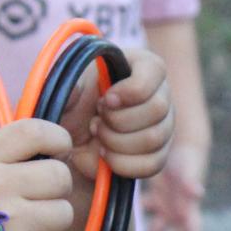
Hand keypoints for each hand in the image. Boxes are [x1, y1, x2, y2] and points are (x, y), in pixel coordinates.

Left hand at [80, 48, 174, 182]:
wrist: (70, 132)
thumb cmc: (72, 100)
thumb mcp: (67, 84)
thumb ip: (72, 83)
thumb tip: (79, 89)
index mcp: (144, 66)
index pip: (155, 72)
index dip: (130, 90)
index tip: (105, 100)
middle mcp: (161, 94)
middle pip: (158, 109)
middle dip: (118, 120)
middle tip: (95, 120)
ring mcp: (163, 126)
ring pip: (154, 138)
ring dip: (117, 142)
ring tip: (97, 135)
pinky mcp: (158, 155)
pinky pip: (152, 164)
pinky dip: (123, 163)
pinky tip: (105, 155)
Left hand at [145, 142, 207, 230]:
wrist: (183, 144)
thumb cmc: (188, 159)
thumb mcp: (189, 171)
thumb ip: (191, 183)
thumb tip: (198, 193)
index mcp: (188, 208)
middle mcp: (178, 211)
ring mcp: (168, 206)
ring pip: (158, 228)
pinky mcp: (158, 198)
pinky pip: (146, 213)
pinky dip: (137, 220)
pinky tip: (123, 229)